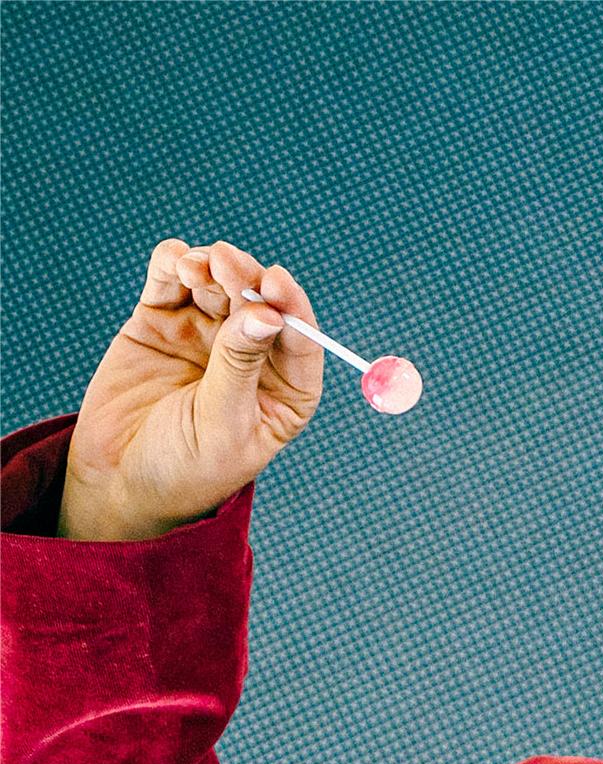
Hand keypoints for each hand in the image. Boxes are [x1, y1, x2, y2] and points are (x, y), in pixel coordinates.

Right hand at [60, 239, 323, 539]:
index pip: (300, 341)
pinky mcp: (162, 320)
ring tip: (197, 268)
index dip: (291, 306)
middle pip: (259, 302)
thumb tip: (267, 316)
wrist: (118, 480)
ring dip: (212, 266)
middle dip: (247, 277)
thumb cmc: (185, 468)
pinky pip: (172, 279)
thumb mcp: (219, 425)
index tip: (275, 284)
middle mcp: (252, 356)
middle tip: (227, 263)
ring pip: (218, 283)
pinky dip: (174, 261)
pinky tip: (175, 261)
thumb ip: (238, 368)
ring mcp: (208, 334)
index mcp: (285, 391)